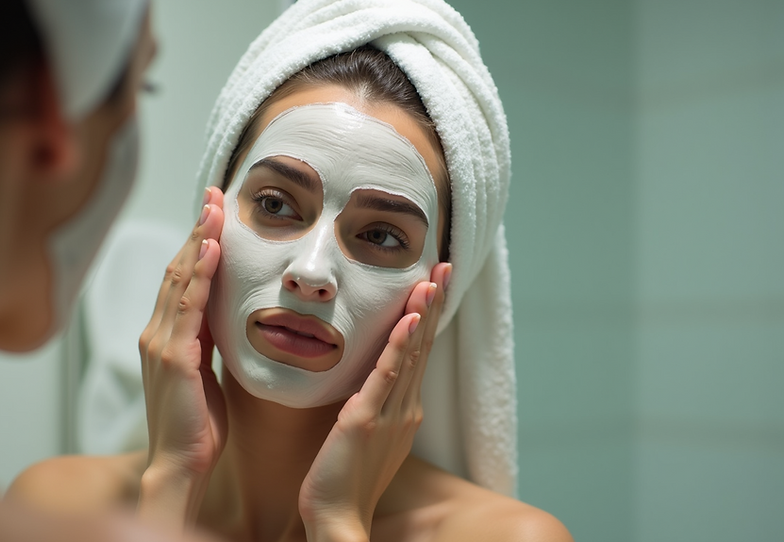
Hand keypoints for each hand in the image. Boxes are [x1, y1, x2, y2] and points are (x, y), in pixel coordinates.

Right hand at [136, 187, 225, 528]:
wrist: (182, 463)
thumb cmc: (197, 424)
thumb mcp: (205, 371)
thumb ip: (207, 340)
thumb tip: (222, 313)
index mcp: (166, 335)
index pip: (182, 277)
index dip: (197, 242)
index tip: (213, 211)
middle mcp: (157, 332)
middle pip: (178, 268)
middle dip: (197, 229)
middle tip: (214, 192)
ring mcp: (161, 343)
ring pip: (180, 279)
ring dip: (199, 240)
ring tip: (214, 207)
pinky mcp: (173, 357)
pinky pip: (188, 306)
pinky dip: (200, 274)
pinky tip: (212, 249)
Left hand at [298, 262, 451, 541]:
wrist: (338, 517)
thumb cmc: (344, 476)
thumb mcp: (365, 431)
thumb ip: (372, 401)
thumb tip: (368, 379)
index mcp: (404, 408)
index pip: (419, 352)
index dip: (428, 315)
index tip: (434, 282)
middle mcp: (405, 407)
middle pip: (424, 345)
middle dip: (435, 303)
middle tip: (445, 266)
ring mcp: (390, 413)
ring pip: (411, 355)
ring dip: (422, 314)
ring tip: (432, 279)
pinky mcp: (365, 420)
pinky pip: (386, 377)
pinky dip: (400, 346)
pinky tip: (409, 320)